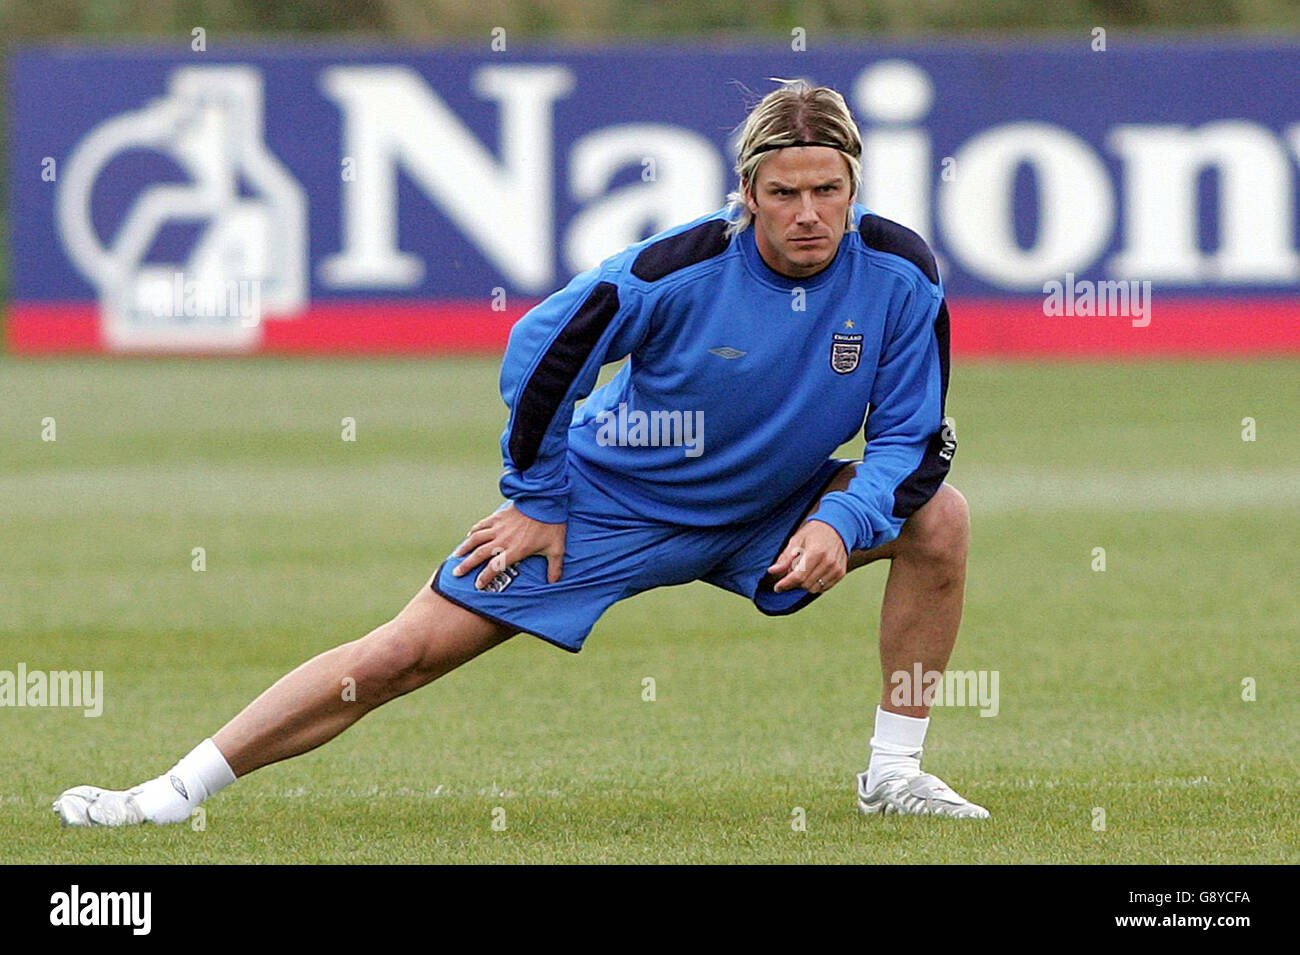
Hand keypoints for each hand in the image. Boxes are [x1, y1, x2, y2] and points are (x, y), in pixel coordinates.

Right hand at [451, 502, 566, 589]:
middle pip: (479, 554)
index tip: (478, 585)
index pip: (495, 567)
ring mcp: (499, 527)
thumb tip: (554, 583)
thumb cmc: (551, 525)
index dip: (485, 577)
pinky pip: (481, 525)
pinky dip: (473, 531)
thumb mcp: (556, 548)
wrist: (545, 500)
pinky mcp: (498, 517)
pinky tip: (468, 536)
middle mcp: (503, 539)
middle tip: (456, 574)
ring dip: (464, 548)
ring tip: (456, 557)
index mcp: (516, 549)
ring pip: (475, 539)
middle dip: (466, 565)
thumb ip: (555, 567)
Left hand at [768, 520, 847, 593]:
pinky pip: (823, 588)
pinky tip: (812, 572)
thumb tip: (772, 571)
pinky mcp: (840, 573)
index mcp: (816, 552)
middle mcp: (829, 562)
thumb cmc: (814, 532)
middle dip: (794, 581)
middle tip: (793, 568)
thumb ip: (785, 558)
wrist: (837, 528)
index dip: (785, 584)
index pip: (798, 576)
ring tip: (804, 569)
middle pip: (805, 584)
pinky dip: (814, 584)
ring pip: (814, 589)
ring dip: (804, 583)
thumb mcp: (797, 540)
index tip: (777, 587)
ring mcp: (836, 569)